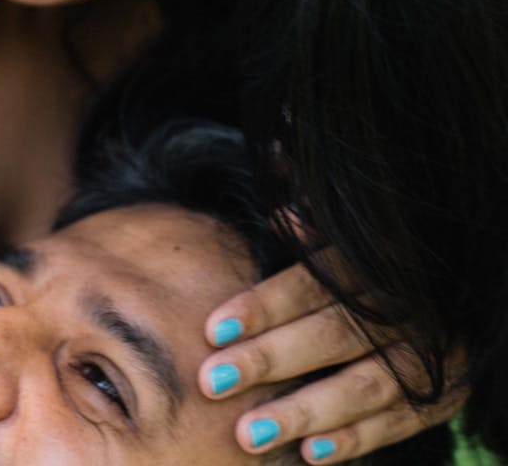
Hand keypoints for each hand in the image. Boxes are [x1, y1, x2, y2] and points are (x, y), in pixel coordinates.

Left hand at [197, 262, 466, 463]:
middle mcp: (403, 309)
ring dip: (304, 410)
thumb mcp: (345, 247)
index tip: (212, 330)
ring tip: (248, 432)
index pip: (311, 284)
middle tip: (212, 383)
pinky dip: (356, 438)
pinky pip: (400, 421)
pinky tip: (310, 452)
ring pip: (365, 385)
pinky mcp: (443, 395)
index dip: (263, 306)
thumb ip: (312, 239)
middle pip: (332, 334)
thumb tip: (281, 216)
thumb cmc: (366, 279)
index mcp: (370, 266)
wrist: (446, 308)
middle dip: (269, 360)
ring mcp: (427, 354)